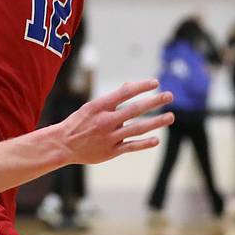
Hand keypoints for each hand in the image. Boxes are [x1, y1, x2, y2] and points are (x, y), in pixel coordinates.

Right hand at [59, 79, 173, 163]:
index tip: (155, 82)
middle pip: (134, 110)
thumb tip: (130, 86)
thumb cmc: (79, 122)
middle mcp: (106, 121)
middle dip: (154, 102)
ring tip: (170, 116)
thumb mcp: (91, 106)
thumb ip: (112, 100)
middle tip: (169, 96)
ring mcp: (110, 137)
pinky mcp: (111, 151)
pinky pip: (132, 146)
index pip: (124, 93)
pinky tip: (156, 139)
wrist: (64, 145)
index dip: (141, 87)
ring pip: (137, 128)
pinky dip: (145, 143)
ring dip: (156, 122)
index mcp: (99, 107)